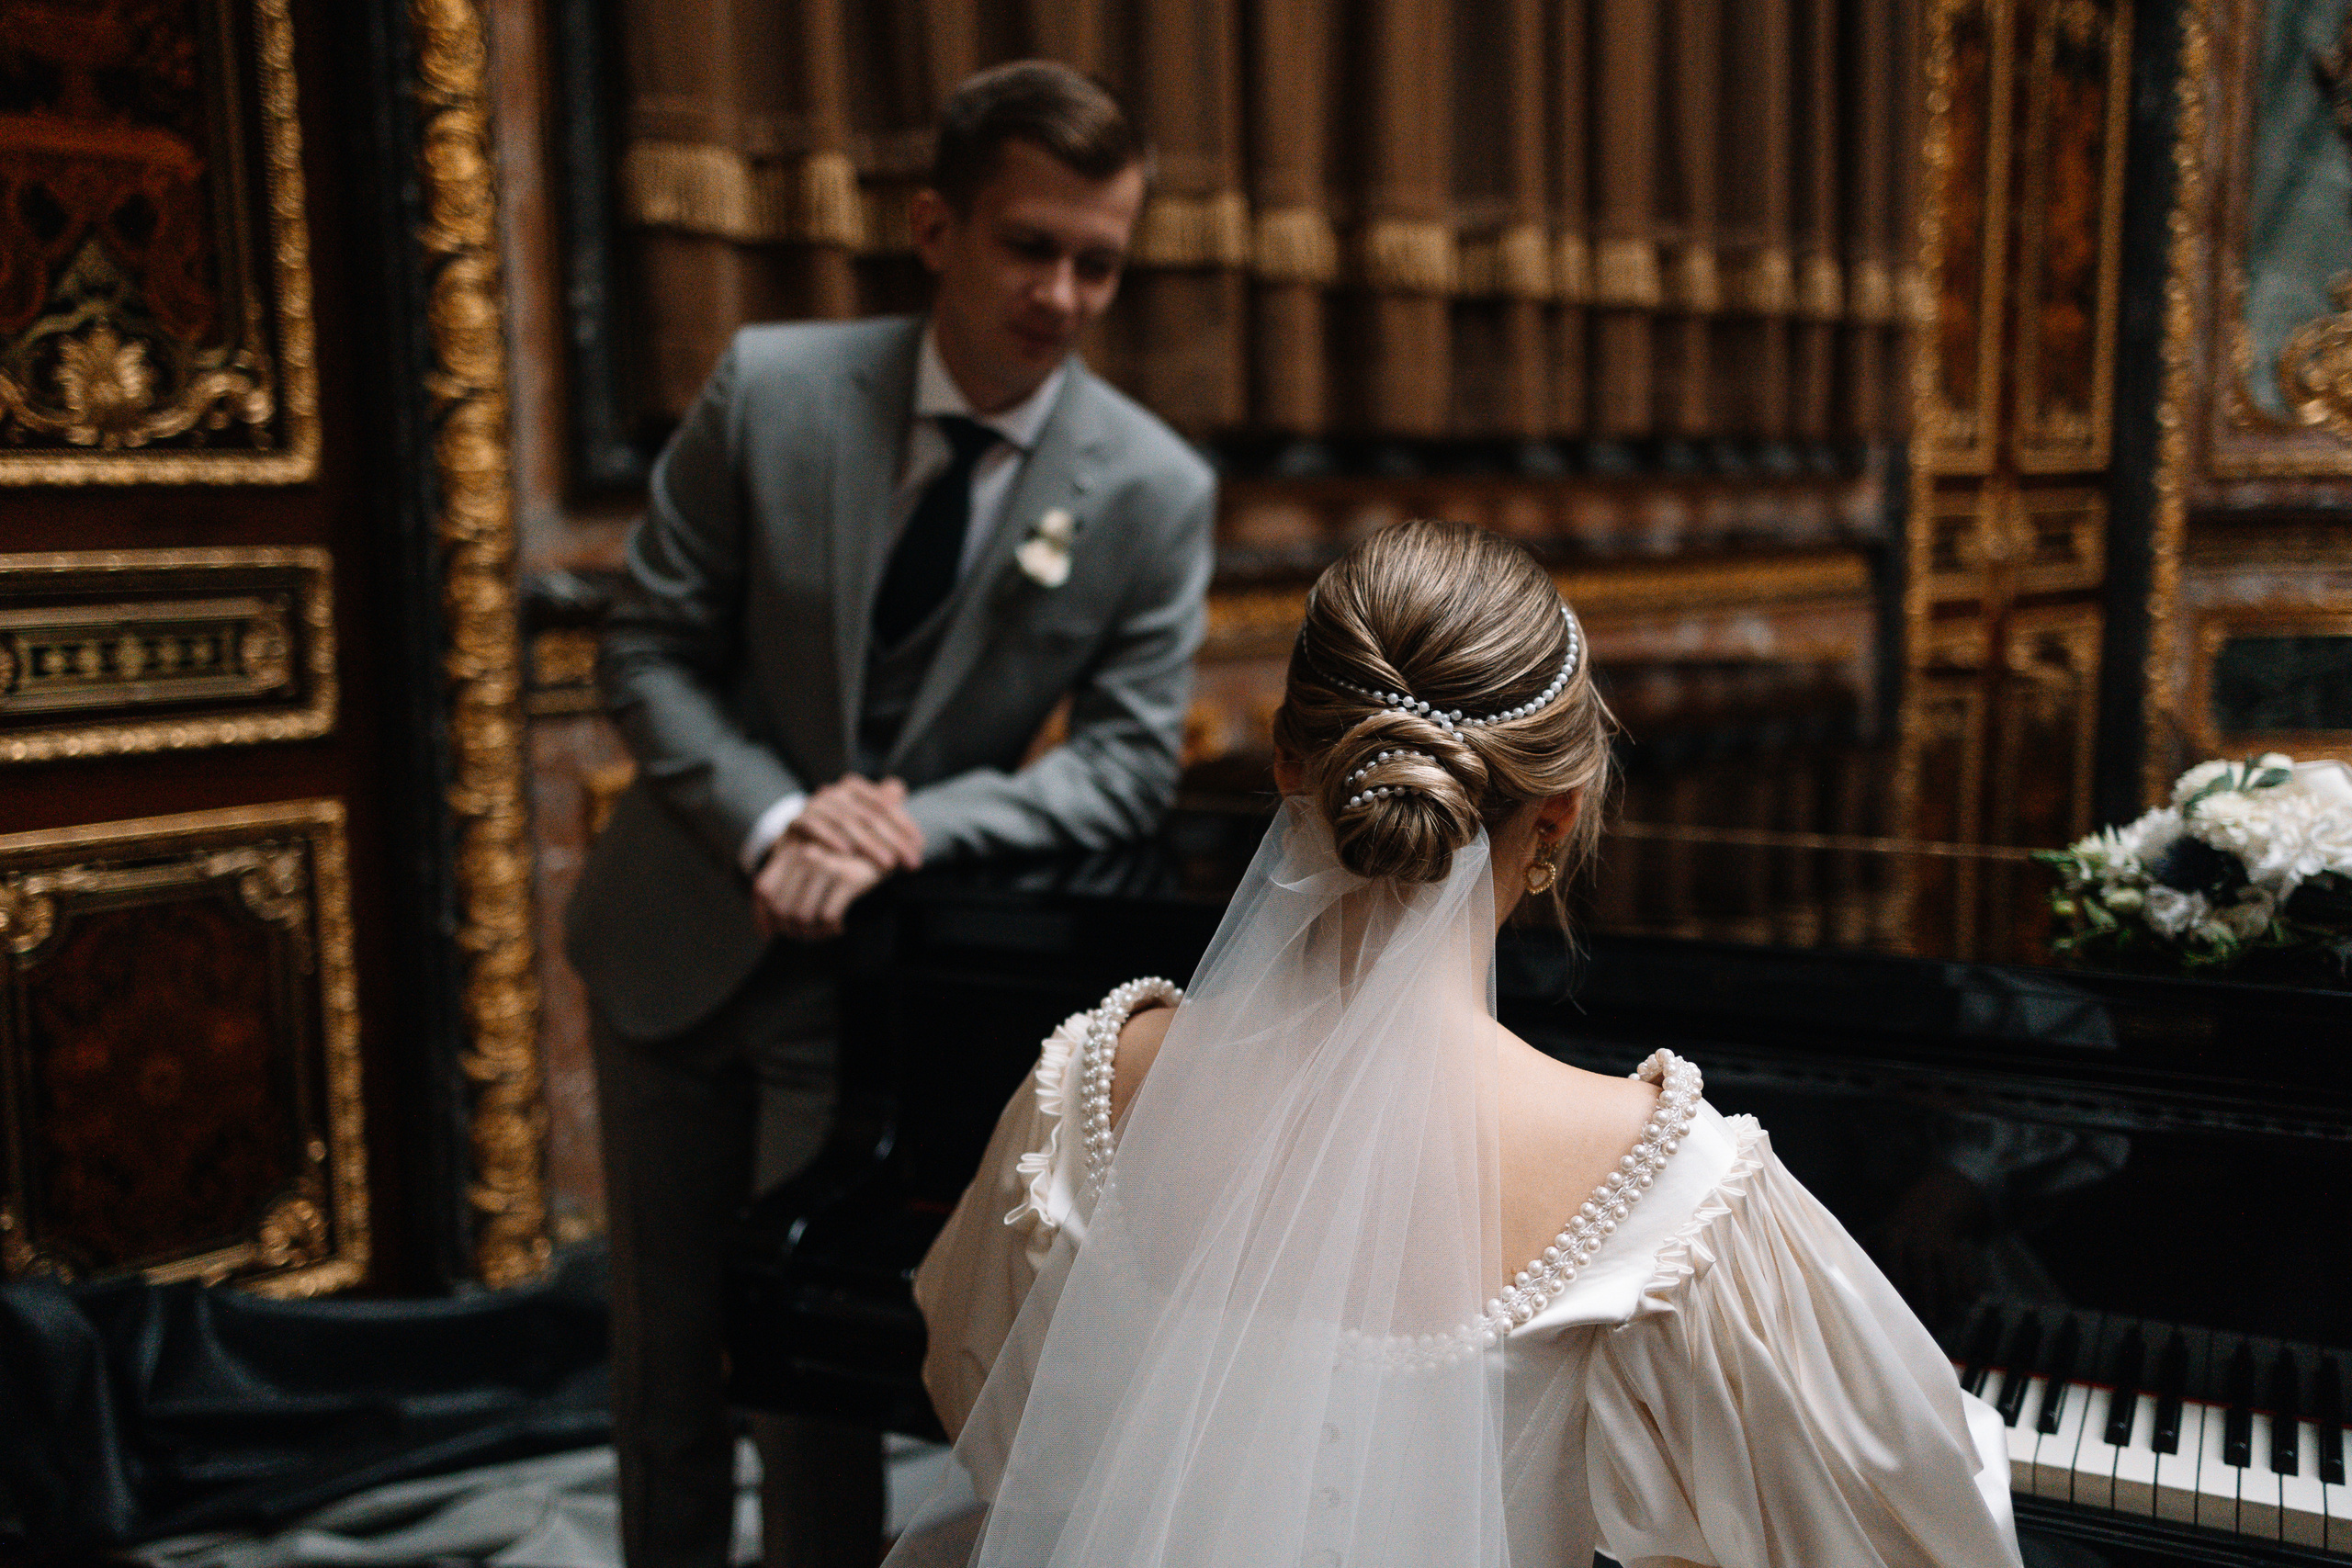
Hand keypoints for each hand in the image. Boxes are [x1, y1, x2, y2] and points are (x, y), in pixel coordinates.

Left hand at [753, 838, 888, 940]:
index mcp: (792, 849)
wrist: (889, 847)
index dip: (763, 916)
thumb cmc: (846, 861)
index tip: (770, 934)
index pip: (763, 890)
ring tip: (824, 932)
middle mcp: (805, 854)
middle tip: (807, 935)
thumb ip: (787, 888)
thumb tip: (766, 929)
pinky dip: (832, 929)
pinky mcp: (848, 878)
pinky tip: (840, 926)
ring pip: (803, 916)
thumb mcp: (814, 865)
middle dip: (792, 930)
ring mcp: (826, 864)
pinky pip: (828, 917)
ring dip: (813, 933)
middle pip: (781, 908)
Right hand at [787, 774, 923, 872]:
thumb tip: (899, 787)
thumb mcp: (865, 825)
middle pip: (869, 815)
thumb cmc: (841, 838)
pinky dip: (831, 838)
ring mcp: (814, 805)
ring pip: (846, 821)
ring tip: (888, 863)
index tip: (919, 846)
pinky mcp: (796, 821)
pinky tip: (847, 853)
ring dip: (869, 844)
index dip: (904, 825)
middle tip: (910, 861)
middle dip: (894, 840)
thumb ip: (883, 808)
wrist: (799, 851)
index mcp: (853, 789)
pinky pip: (815, 825)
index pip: (884, 805)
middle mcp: (835, 793)